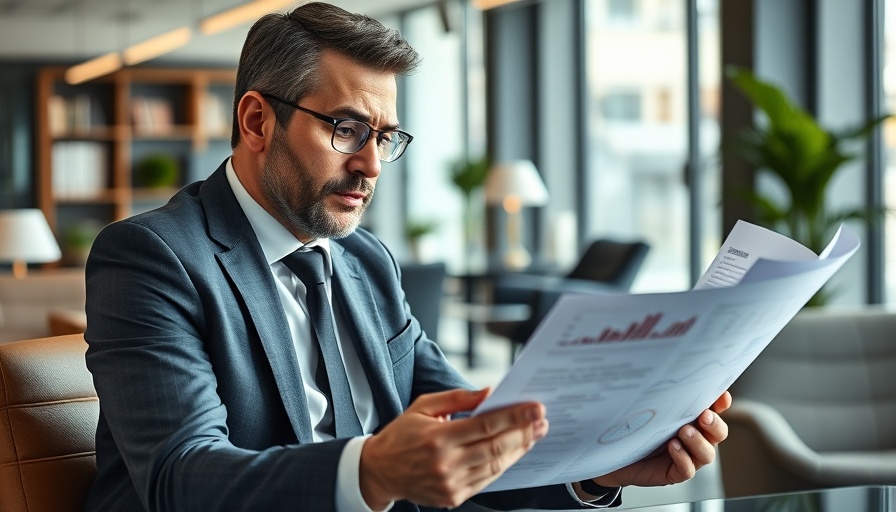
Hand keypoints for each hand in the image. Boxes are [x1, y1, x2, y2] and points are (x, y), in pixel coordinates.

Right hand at [359, 388, 548, 508]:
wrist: (380, 472)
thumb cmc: (402, 434)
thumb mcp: (424, 406)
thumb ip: (458, 398)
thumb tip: (490, 392)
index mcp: (437, 438)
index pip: (485, 426)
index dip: (513, 417)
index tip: (534, 408)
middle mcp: (445, 463)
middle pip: (496, 447)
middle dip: (524, 432)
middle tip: (542, 420)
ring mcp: (450, 484)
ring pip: (495, 466)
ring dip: (519, 449)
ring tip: (534, 434)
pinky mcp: (453, 497)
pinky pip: (486, 480)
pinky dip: (504, 465)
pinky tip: (514, 452)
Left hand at [590, 391, 731, 488]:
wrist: (610, 452)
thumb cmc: (631, 426)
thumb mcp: (646, 406)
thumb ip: (660, 394)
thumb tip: (665, 373)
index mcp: (690, 417)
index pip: (714, 409)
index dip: (721, 403)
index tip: (721, 397)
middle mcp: (693, 437)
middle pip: (718, 432)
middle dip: (714, 423)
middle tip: (704, 416)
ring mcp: (686, 456)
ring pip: (707, 453)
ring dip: (699, 442)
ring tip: (685, 432)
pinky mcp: (673, 473)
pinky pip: (687, 469)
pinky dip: (683, 458)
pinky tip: (672, 447)